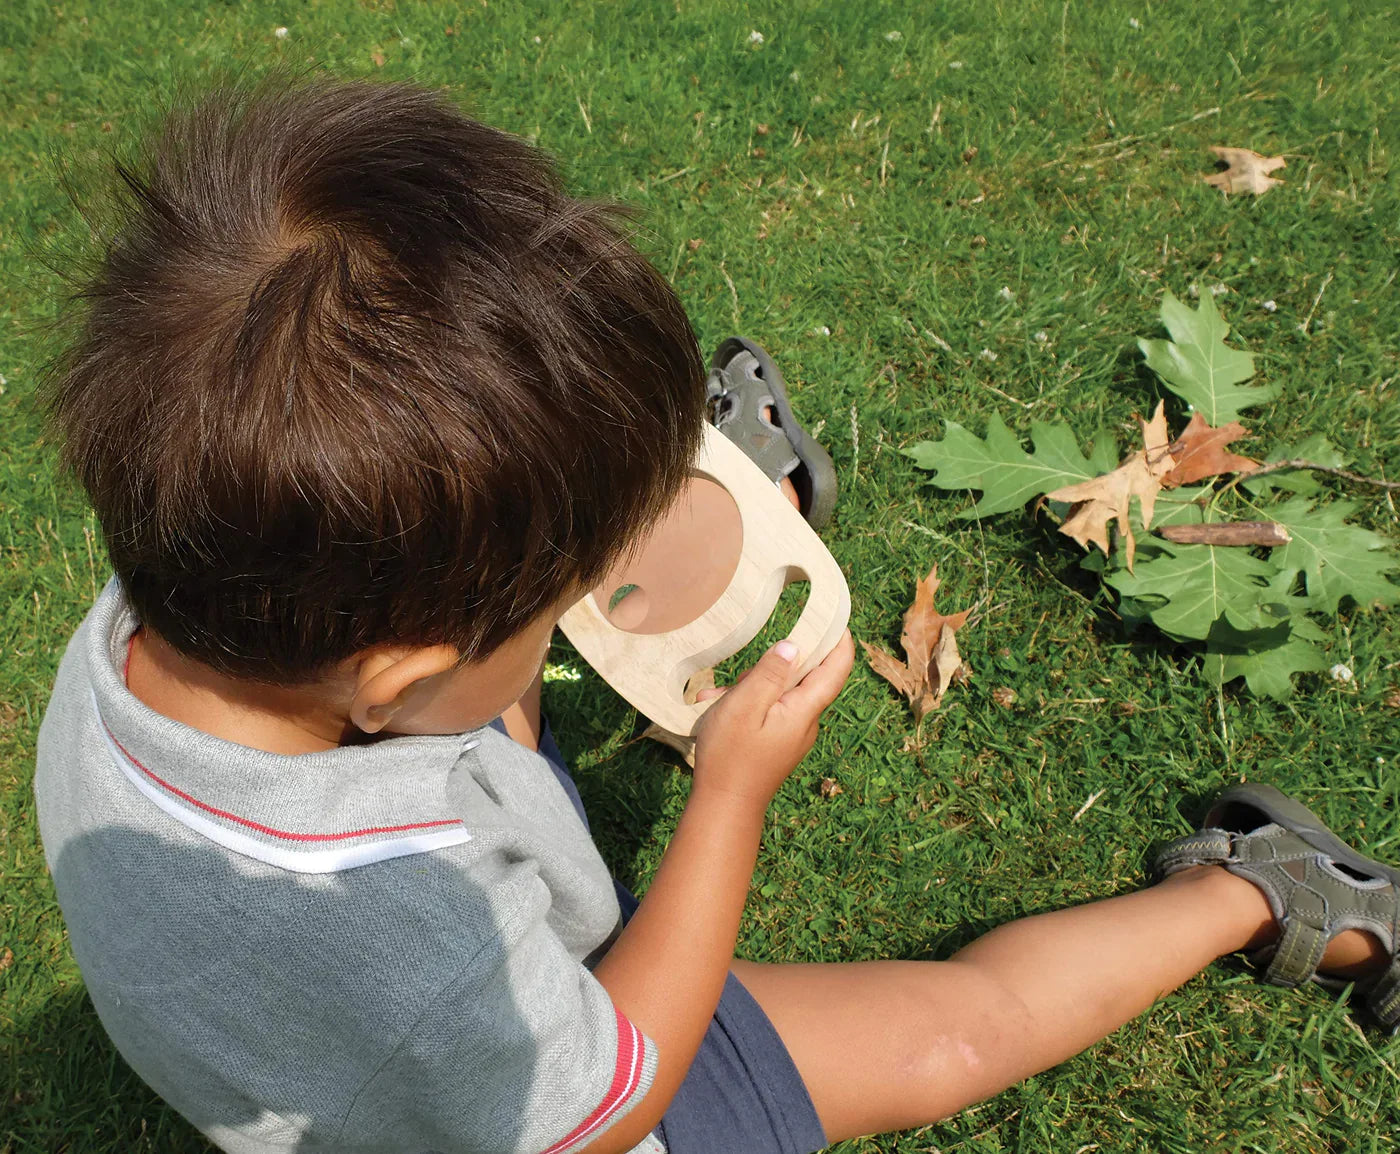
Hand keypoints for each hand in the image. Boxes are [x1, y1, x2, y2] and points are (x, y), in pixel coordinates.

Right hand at [691, 630, 853, 810]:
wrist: (725, 807)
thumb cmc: (731, 756)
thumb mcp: (744, 706)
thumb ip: (770, 674)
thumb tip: (794, 645)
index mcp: (805, 710)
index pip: (836, 668)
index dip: (839, 639)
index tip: (834, 615)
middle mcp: (806, 722)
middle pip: (804, 677)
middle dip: (772, 666)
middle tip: (740, 676)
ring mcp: (793, 734)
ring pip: (780, 694)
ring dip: (750, 688)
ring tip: (715, 701)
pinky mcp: (779, 743)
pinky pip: (769, 711)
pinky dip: (746, 705)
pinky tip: (716, 712)